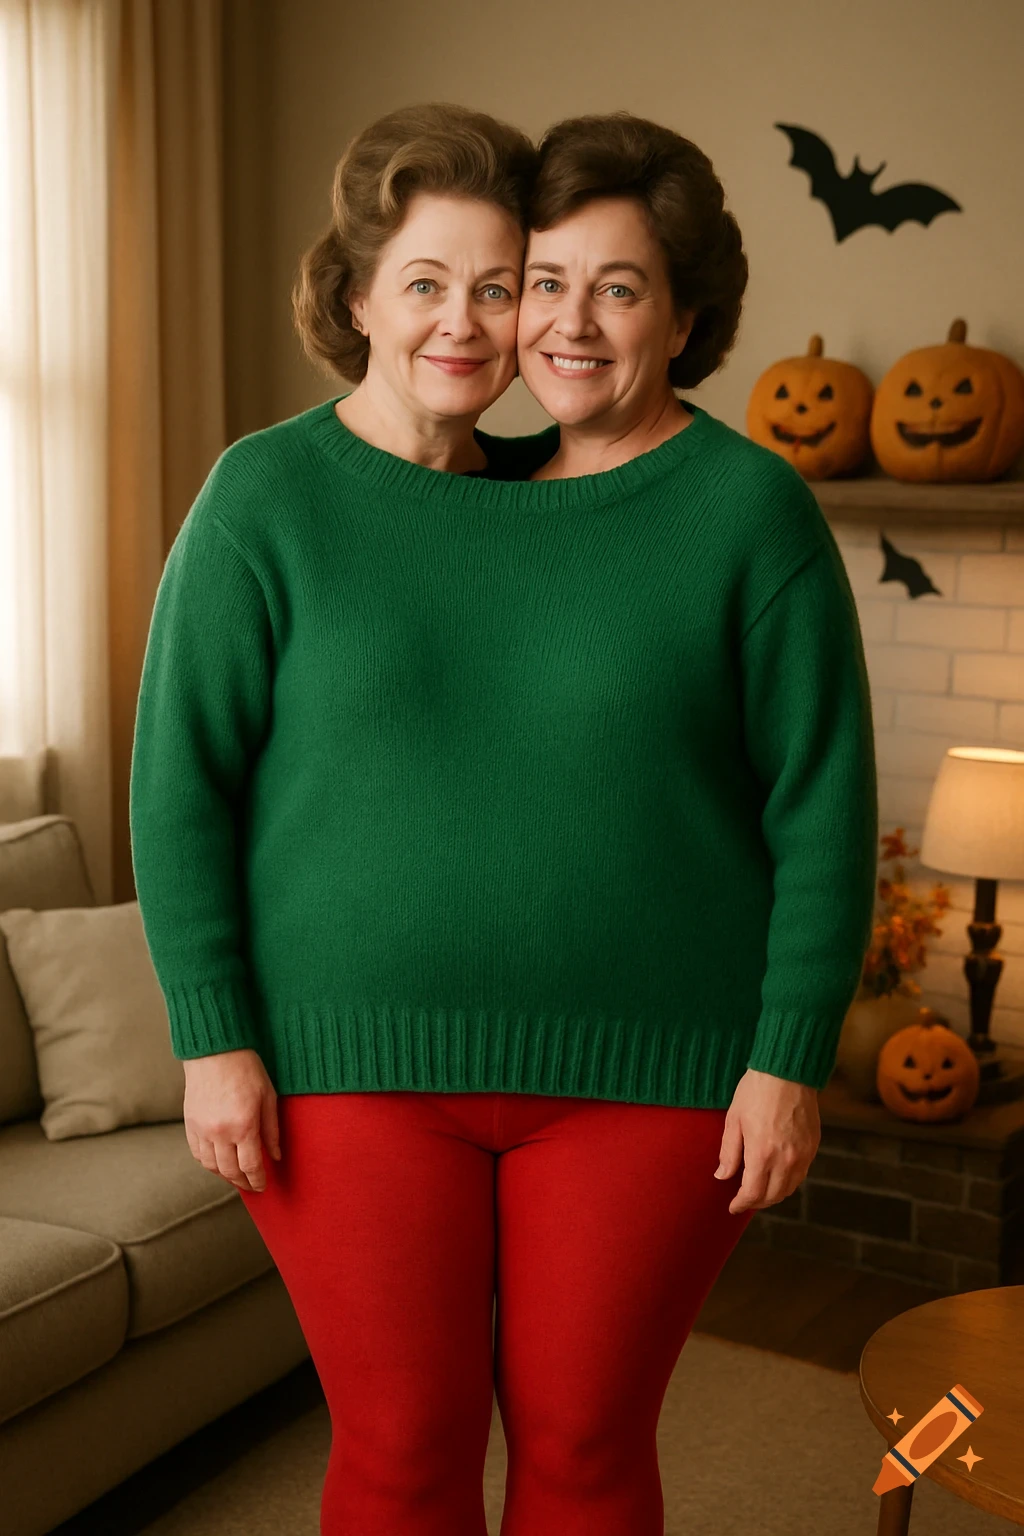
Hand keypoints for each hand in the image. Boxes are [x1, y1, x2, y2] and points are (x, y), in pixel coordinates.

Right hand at [182, 1048, 280, 1192]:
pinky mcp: (190, 1124)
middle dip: (242, 1182)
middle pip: (230, 1171)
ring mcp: (202, 1129)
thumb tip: (276, 1156)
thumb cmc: (247, 1069)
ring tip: (235, 1177)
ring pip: (211, 1166)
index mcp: (243, 1126)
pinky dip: (207, 1163)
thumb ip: (272, 1130)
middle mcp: (220, 1132)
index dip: (257, 1180)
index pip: (251, 1166)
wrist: (215, 1051)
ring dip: (224, 1176)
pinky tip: (217, 1163)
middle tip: (251, 1186)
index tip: (262, 1186)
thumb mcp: (268, 1097)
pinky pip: (197, 1153)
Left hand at [714, 1067, 819, 1214]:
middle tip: (744, 1199)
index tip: (733, 1206)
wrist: (786, 1071)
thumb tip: (722, 1176)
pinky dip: (788, 1181)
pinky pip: (801, 1174)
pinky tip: (778, 1175)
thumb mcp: (734, 1120)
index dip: (741, 1204)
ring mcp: (802, 1154)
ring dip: (774, 1194)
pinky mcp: (813, 1146)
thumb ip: (729, 1153)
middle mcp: (785, 1160)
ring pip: (789, 1189)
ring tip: (760, 1190)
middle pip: (772, 1196)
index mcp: (762, 1154)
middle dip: (756, 1202)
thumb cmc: (756, 1092)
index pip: (752, 1194)